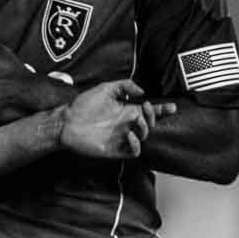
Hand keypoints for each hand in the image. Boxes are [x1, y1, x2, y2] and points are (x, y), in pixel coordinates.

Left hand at [58, 80, 176, 158]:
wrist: (66, 121)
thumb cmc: (83, 105)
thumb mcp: (106, 88)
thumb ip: (124, 85)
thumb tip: (142, 91)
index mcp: (125, 111)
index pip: (148, 112)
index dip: (162, 110)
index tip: (172, 107)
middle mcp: (125, 124)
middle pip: (149, 124)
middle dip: (153, 116)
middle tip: (145, 108)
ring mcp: (120, 137)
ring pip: (143, 137)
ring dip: (145, 128)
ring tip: (136, 120)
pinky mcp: (114, 149)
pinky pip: (132, 152)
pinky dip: (135, 144)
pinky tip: (130, 134)